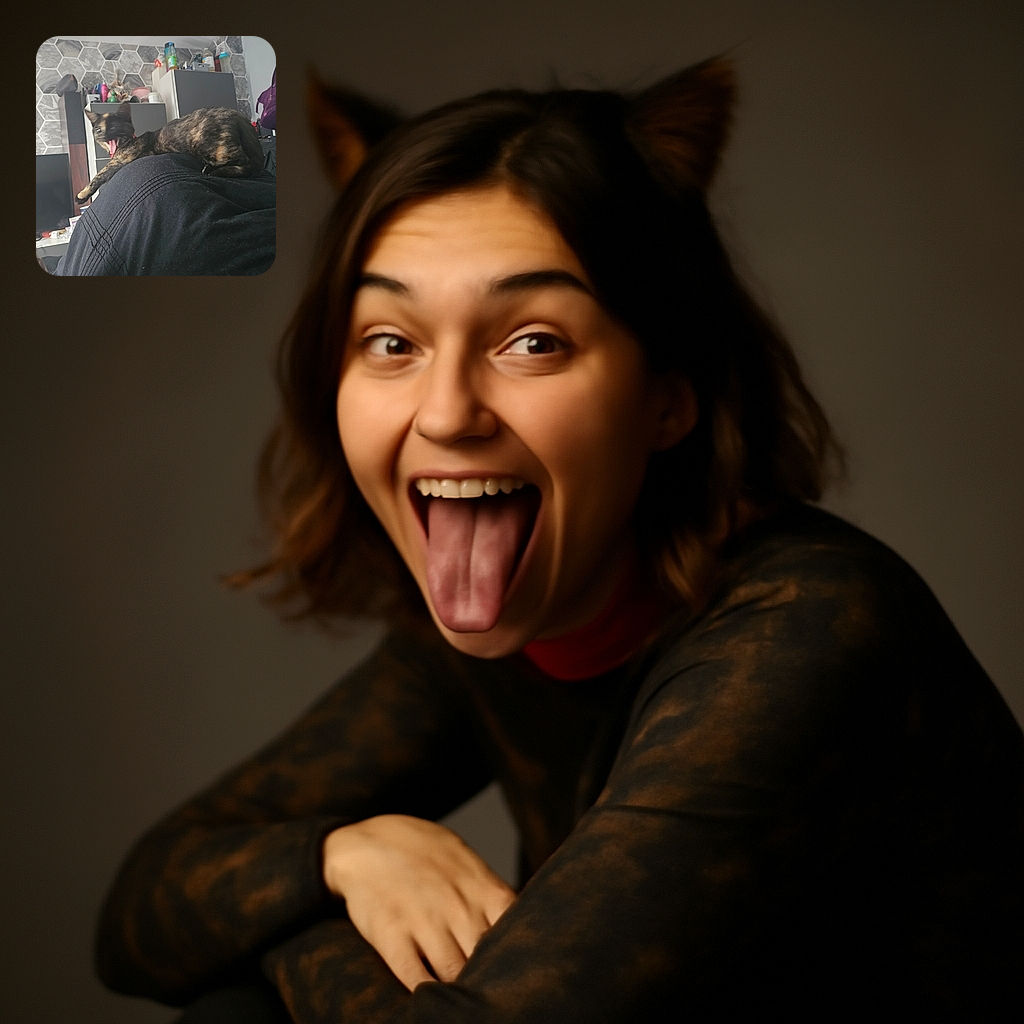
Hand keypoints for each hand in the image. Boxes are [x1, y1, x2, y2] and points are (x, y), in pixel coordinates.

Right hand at [322, 815, 515, 990]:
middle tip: (488, 990)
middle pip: (485, 959)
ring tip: (461, 999)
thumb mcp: (464, 860)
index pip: (516, 931)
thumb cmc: (421, 851)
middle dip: (488, 976)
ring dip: (459, 988)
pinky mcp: (393, 936)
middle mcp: (459, 906)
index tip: (511, 968)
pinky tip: (431, 999)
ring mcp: (425, 921)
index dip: (515, 955)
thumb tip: (512, 926)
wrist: (365, 842)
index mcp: (482, 888)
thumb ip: (487, 894)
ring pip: (455, 974)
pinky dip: (427, 995)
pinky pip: (416, 978)